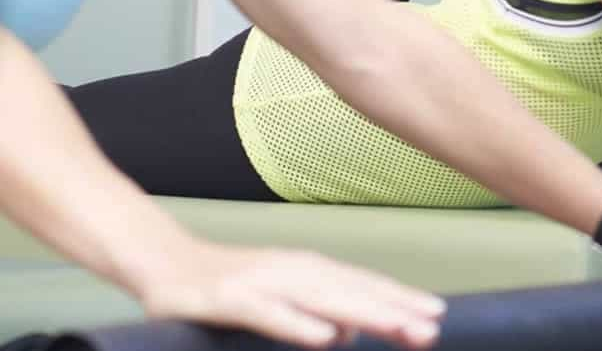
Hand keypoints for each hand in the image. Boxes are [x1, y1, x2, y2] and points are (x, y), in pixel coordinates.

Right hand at [138, 239, 443, 348]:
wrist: (163, 263)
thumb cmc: (226, 284)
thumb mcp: (278, 299)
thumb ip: (314, 313)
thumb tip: (347, 333)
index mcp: (308, 272)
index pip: (363, 287)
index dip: (400, 300)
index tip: (437, 314)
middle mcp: (293, 271)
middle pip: (353, 292)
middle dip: (394, 310)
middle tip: (433, 327)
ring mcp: (263, 283)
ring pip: (322, 300)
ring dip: (364, 314)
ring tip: (400, 328)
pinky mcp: (230, 300)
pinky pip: (270, 315)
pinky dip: (299, 325)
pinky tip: (327, 338)